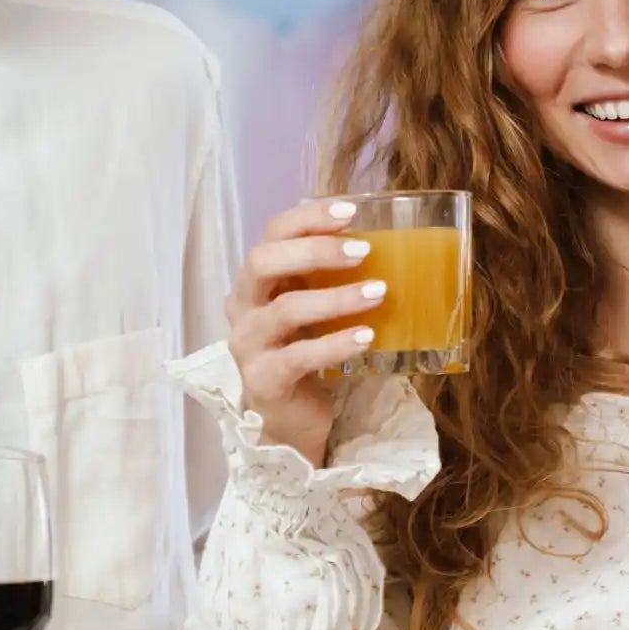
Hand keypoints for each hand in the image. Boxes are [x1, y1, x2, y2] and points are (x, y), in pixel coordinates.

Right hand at [224, 198, 388, 465]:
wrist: (291, 419)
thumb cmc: (307, 354)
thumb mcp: (315, 311)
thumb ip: (330, 280)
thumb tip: (386, 244)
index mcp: (256, 282)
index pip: (272, 234)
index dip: (308, 218)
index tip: (351, 210)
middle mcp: (242, 307)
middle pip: (263, 262)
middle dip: (314, 250)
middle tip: (363, 251)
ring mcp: (248, 345)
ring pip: (285, 309)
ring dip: (336, 298)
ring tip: (378, 292)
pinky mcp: (264, 380)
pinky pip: (300, 356)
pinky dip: (336, 344)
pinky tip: (367, 337)